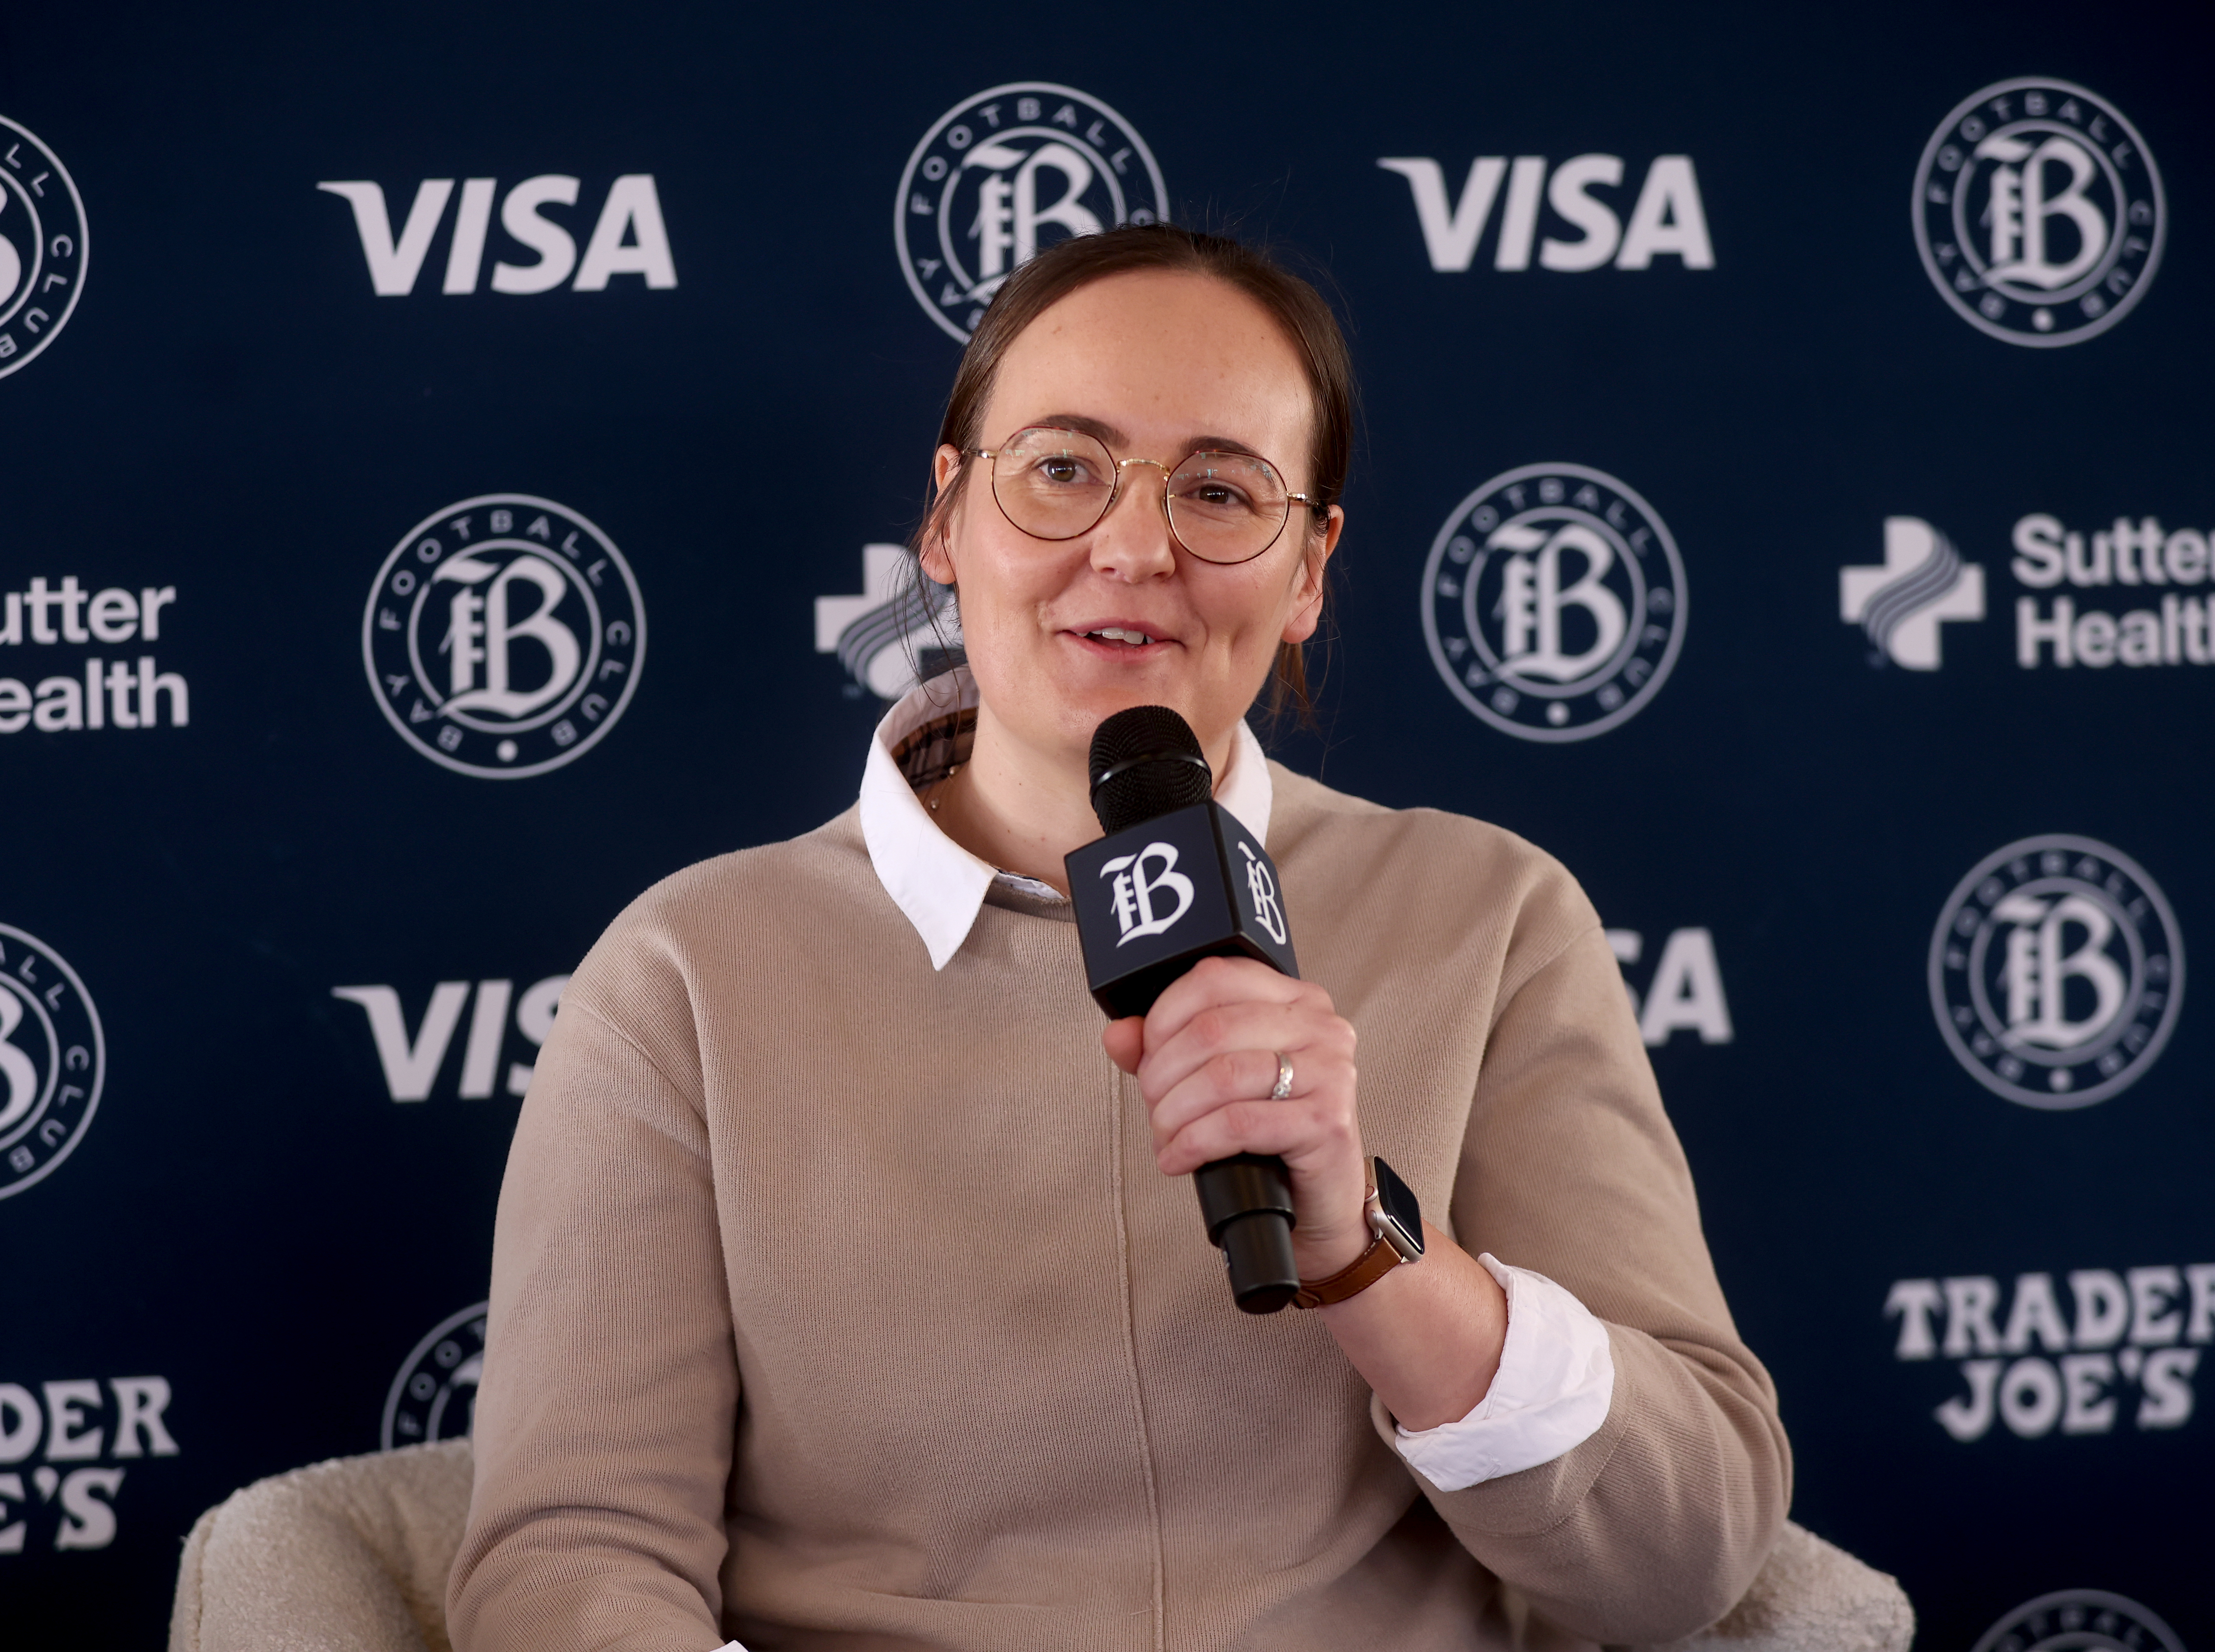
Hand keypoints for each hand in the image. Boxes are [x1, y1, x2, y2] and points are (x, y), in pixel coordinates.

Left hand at [1101, 955, 1370, 1278]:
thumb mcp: (1213, 1080)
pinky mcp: (1327, 1121)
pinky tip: (1179, 1157)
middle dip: (1164, 1073)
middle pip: (1212, 1028)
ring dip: (1175, 1112)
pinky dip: (1195, 1142)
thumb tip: (1118, 1034)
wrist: (1318, 1200)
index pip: (1214, 977)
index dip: (1163, 1017)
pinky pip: (1239, 1122)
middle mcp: (1319, 1026)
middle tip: (1155, 1106)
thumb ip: (1164, 1049)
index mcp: (1294, 999)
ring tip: (1166, 1135)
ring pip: (1223, 1076)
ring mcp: (1330, 1071)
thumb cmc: (1269, 1135)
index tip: (1147, 1056)